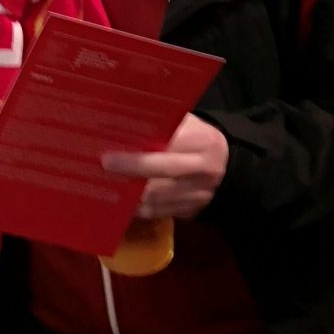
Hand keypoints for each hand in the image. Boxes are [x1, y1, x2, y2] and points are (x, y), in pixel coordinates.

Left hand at [101, 114, 228, 219]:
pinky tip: (118, 200)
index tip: (114, 150)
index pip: (172, 144)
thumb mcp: (190, 125)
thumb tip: (123, 122)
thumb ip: (165, 124)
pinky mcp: (190, 211)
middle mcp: (204, 169)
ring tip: (105, 182)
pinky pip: (158, 212)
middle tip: (104, 165)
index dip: (143, 149)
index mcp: (203, 142)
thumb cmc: (198, 140)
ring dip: (129, 192)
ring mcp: (198, 194)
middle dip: (132, 169)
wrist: (228, 169)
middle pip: (164, 172)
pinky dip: (136, 208)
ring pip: (158, 197)